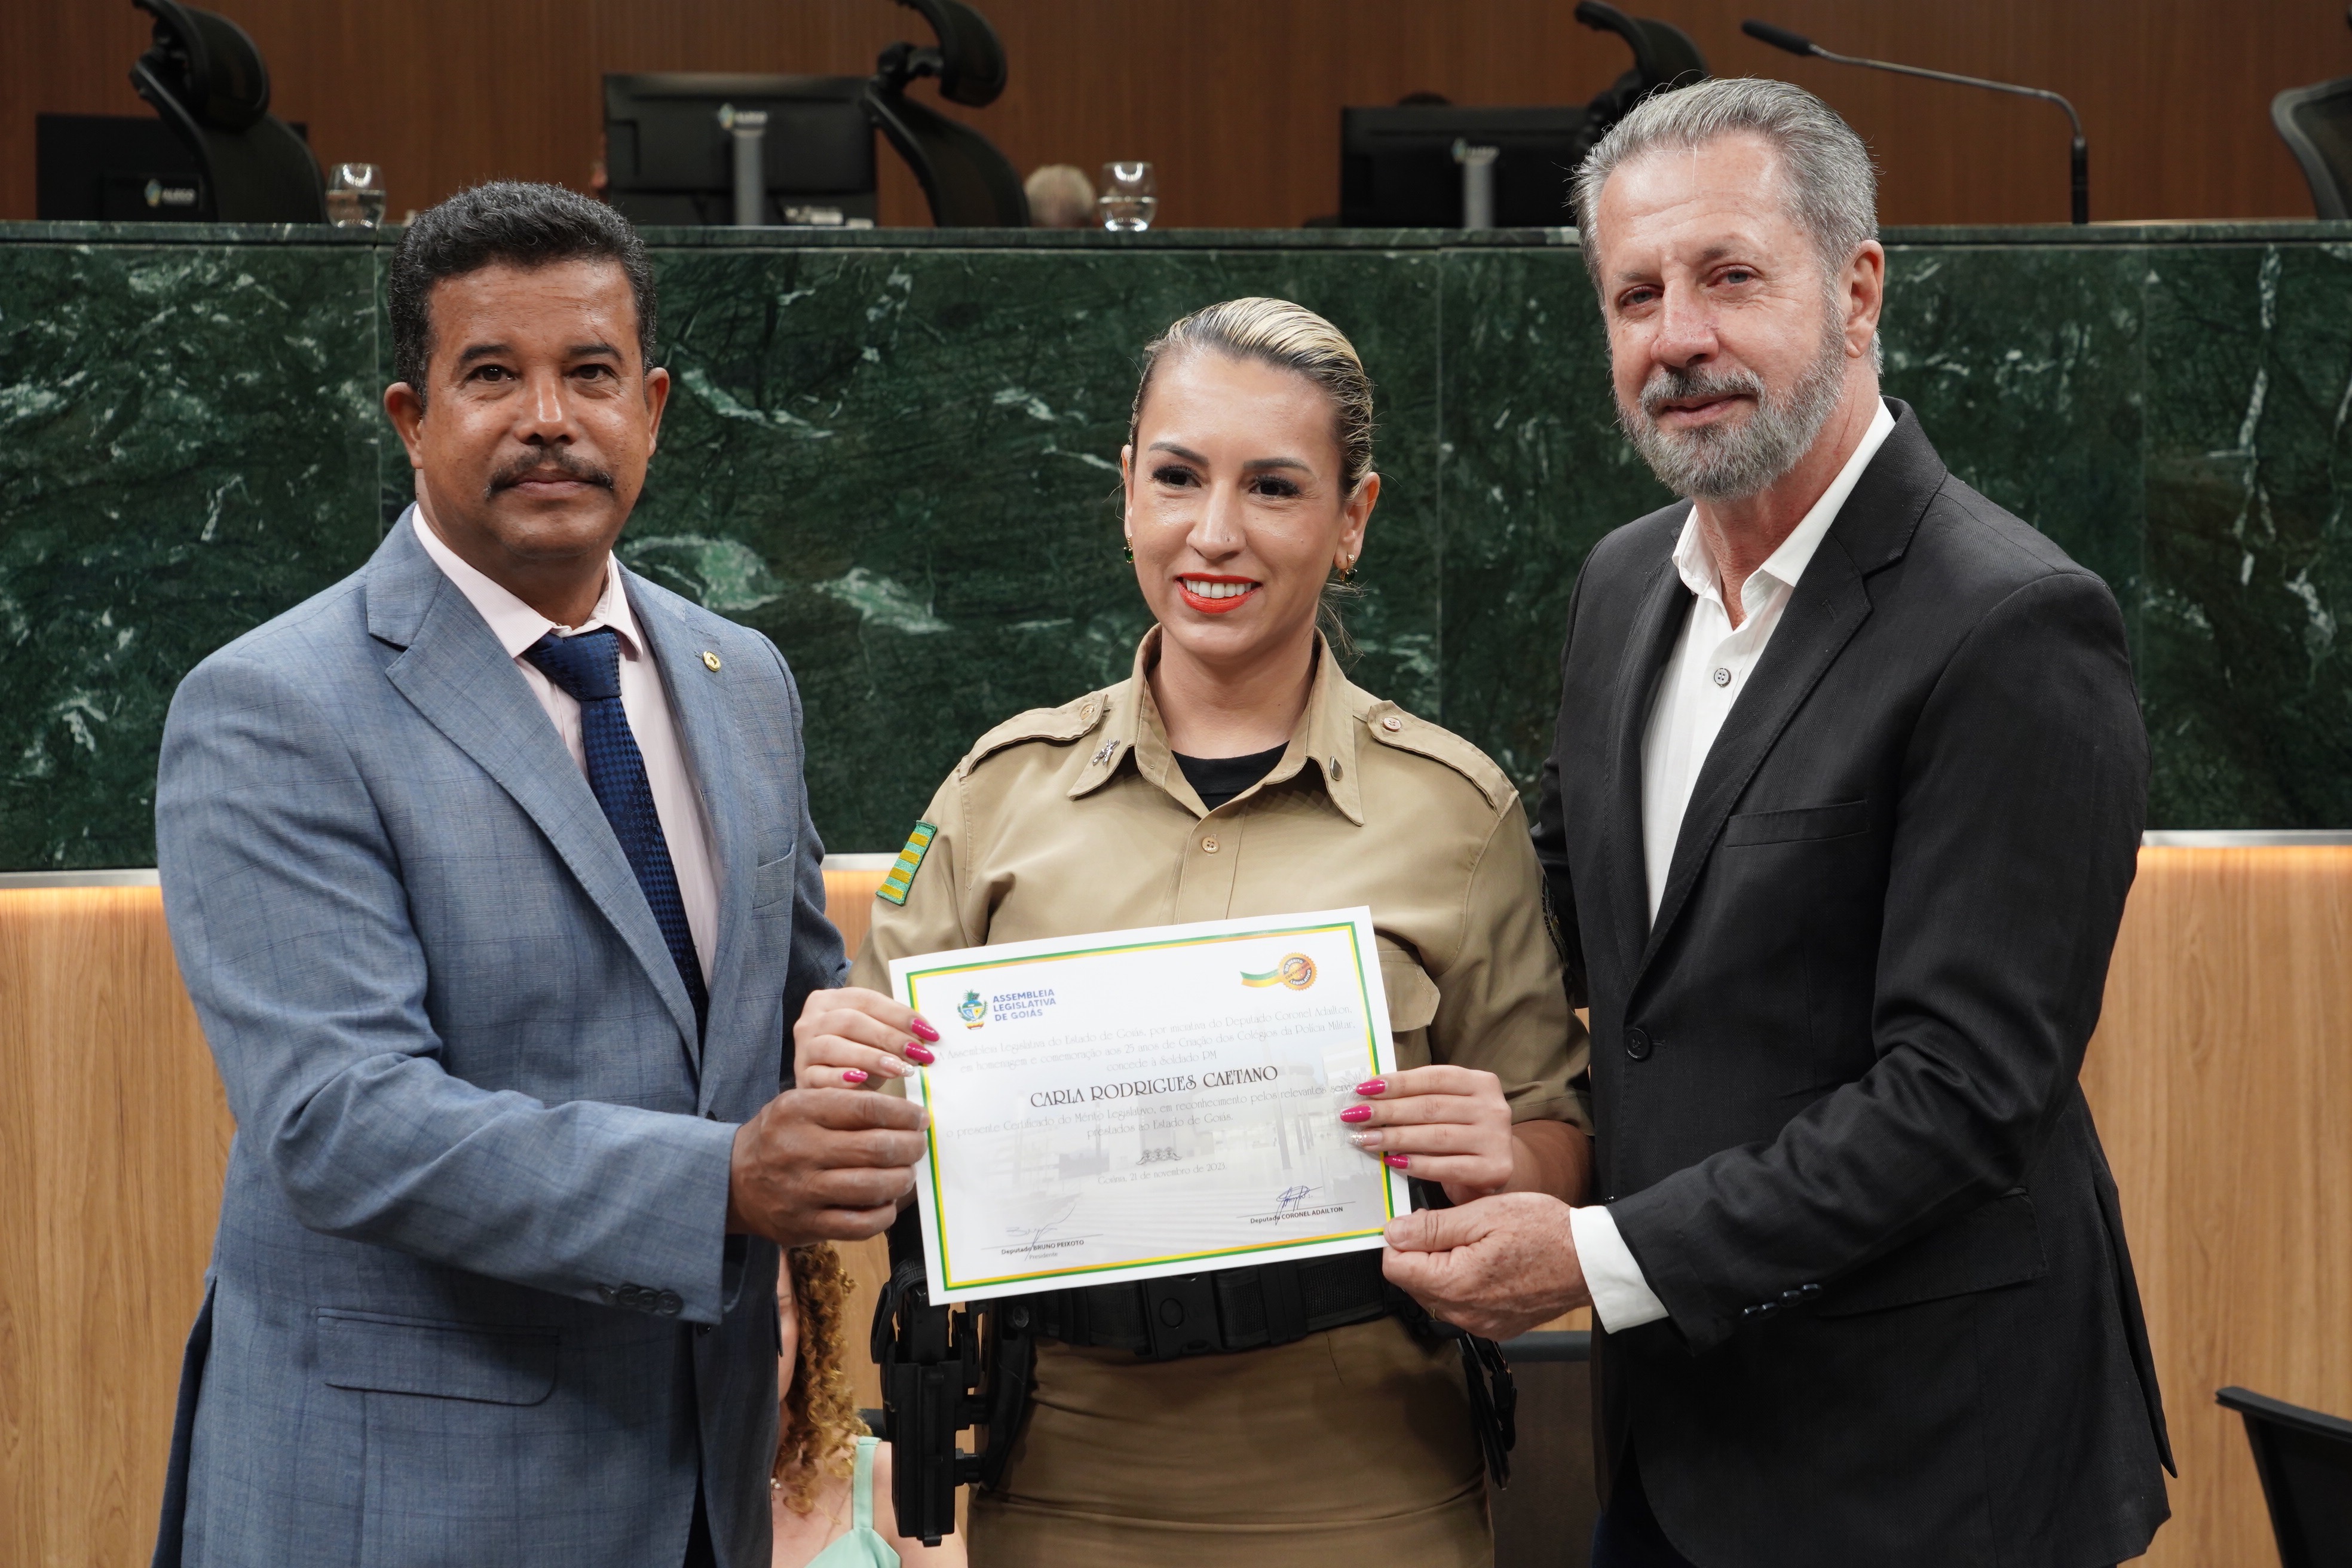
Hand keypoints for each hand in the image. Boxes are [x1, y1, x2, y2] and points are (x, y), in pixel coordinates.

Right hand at [726, 1088, 927, 1246]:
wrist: (732, 1180)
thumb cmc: (778, 1137)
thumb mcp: (798, 1104)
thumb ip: (843, 1101)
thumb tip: (903, 1111)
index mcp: (799, 1111)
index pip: (867, 1108)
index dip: (903, 1114)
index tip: (920, 1118)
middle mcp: (799, 1150)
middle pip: (876, 1148)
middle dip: (910, 1146)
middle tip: (919, 1145)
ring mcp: (802, 1192)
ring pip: (874, 1187)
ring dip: (902, 1179)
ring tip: (906, 1173)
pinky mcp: (805, 1227)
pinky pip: (861, 1225)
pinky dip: (885, 1213)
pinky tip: (887, 1202)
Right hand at [793, 986, 939, 1088]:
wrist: (827, 1085)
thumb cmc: (857, 1054)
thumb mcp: (872, 1036)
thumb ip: (891, 1029)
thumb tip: (926, 1036)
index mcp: (828, 1000)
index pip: (866, 1000)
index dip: (899, 1014)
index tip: (928, 1031)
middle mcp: (810, 1021)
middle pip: (851, 1022)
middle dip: (889, 1037)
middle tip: (918, 1053)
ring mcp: (803, 1049)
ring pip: (834, 1046)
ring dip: (870, 1057)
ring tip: (900, 1069)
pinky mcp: (801, 1077)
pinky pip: (819, 1076)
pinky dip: (841, 1078)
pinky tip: (862, 1080)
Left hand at [1339, 1065, 1513, 1202]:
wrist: (1495, 1168)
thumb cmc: (1462, 1132)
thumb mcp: (1449, 1107)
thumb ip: (1420, 1098)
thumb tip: (1370, 1094)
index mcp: (1482, 1082)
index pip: (1433, 1078)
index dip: (1397, 1083)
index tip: (1363, 1089)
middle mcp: (1494, 1108)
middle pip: (1431, 1107)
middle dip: (1388, 1111)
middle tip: (1355, 1116)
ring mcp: (1496, 1139)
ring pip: (1436, 1136)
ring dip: (1395, 1137)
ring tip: (1364, 1139)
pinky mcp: (1494, 1169)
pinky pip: (1446, 1166)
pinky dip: (1415, 1164)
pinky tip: (1392, 1161)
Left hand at [1381, 1191, 1589, 1340]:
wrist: (1590, 1260)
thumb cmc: (1543, 1231)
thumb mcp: (1482, 1214)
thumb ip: (1431, 1227)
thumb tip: (1393, 1233)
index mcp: (1454, 1283)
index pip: (1395, 1267)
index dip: (1401, 1239)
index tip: (1419, 1222)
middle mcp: (1463, 1313)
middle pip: (1413, 1283)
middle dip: (1422, 1254)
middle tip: (1454, 1228)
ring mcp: (1481, 1324)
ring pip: (1436, 1295)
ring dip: (1442, 1269)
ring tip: (1475, 1244)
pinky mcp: (1496, 1327)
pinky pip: (1462, 1306)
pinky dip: (1465, 1285)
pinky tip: (1487, 1264)